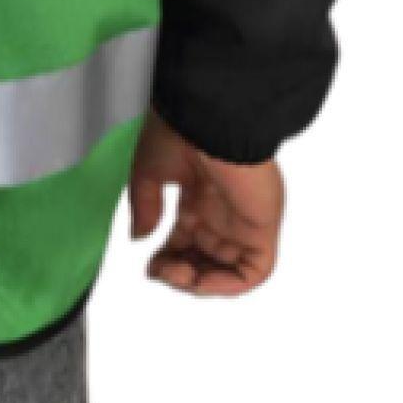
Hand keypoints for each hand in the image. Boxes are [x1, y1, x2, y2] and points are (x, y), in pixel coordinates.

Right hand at [128, 112, 283, 296]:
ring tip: (180, 276)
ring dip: (201, 283)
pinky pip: (255, 270)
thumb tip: (140, 238)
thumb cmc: (178, 130)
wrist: (208, 117)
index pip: (185, 240)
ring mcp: (242, 220)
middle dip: (181, 274)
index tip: (149, 264)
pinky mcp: (261, 227)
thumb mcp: (147, 171)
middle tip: (162, 272)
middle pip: (205, 260)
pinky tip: (202, 282)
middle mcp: (221, 211)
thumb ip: (144, 206)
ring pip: (229, 270)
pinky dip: (229, 285)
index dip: (166, 259)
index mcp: (198, 196)